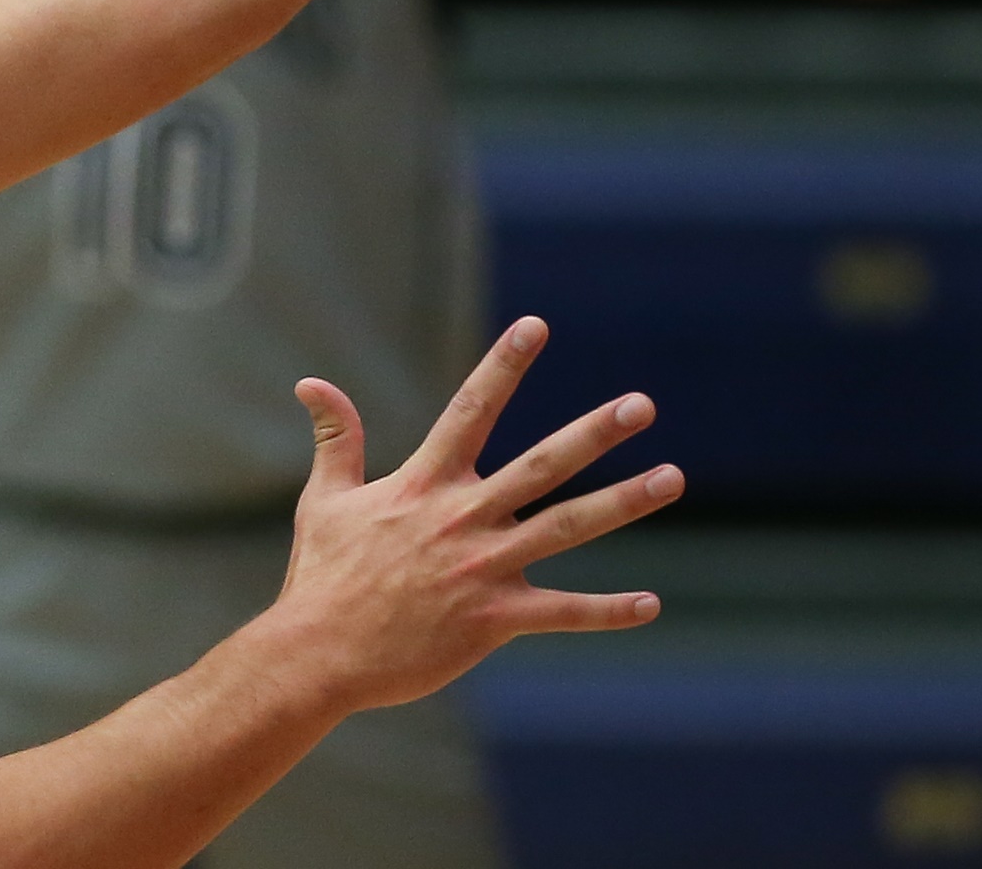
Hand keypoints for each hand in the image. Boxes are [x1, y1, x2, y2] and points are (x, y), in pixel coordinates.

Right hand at [266, 316, 680, 712]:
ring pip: (567, 528)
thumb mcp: (326, 500)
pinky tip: (650, 605)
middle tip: (643, 404)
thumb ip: (336, 439)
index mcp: (425, 484)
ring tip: (671, 477)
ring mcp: (483, 569)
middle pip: (542, 464)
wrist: (317, 655)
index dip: (503, 366)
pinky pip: (562, 613)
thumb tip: (310, 382)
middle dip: (594, 432)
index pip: (471, 411)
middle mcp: (463, 518)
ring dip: (623, 502)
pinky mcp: (493, 621)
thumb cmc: (322, 578)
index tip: (536, 325)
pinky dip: (607, 612)